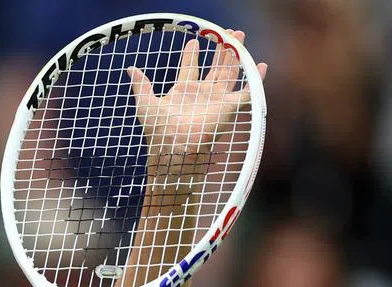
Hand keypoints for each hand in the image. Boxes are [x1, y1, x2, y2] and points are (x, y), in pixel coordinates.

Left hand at [128, 30, 267, 154]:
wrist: (174, 148)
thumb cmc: (158, 131)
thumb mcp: (146, 104)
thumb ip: (141, 85)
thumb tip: (129, 69)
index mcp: (183, 92)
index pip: (189, 68)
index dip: (191, 55)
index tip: (193, 42)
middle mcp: (202, 95)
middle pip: (214, 67)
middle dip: (221, 49)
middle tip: (225, 32)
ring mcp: (217, 100)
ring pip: (230, 72)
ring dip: (235, 54)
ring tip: (238, 36)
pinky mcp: (228, 108)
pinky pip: (247, 92)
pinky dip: (256, 80)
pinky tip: (261, 65)